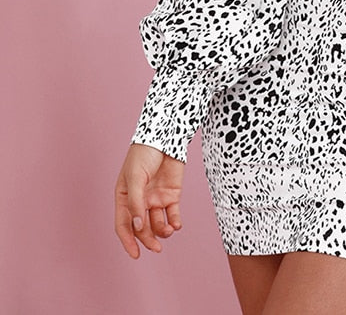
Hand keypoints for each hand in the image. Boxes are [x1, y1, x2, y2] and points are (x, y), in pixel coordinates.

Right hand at [114, 143, 184, 258]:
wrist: (165, 136)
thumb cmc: (143, 154)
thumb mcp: (135, 177)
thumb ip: (136, 202)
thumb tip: (137, 226)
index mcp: (125, 197)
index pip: (123, 225)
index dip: (128, 241)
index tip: (136, 254)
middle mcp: (140, 201)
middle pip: (142, 227)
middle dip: (148, 239)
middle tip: (157, 248)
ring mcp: (156, 199)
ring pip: (157, 224)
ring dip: (162, 231)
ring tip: (168, 230)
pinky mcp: (171, 195)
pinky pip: (172, 215)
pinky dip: (174, 222)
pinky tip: (176, 225)